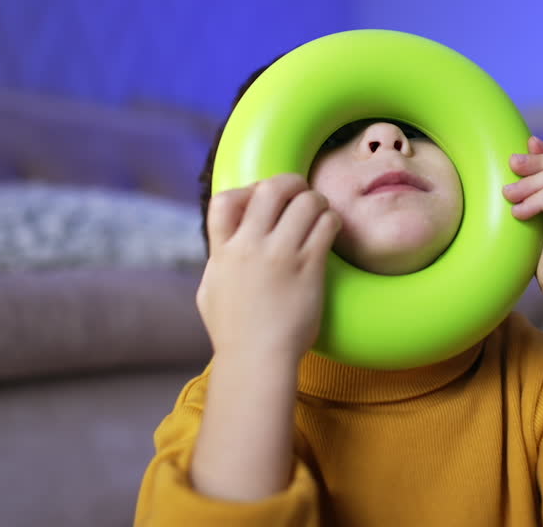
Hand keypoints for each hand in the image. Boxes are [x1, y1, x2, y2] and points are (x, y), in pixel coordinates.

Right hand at [198, 173, 340, 364]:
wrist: (257, 360)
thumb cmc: (233, 332)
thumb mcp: (210, 290)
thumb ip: (218, 261)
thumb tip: (224, 245)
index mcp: (223, 251)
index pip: (224, 199)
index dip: (246, 190)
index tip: (260, 199)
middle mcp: (250, 247)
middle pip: (270, 189)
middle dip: (290, 182)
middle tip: (301, 192)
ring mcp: (281, 256)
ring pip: (306, 202)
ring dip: (317, 201)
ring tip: (321, 211)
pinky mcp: (309, 268)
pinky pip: (326, 225)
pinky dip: (332, 220)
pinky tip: (332, 228)